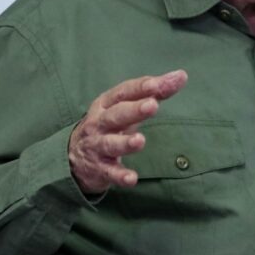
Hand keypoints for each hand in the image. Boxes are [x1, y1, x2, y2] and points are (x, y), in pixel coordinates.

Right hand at [68, 70, 187, 193]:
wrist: (73, 157)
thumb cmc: (109, 125)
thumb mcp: (127, 106)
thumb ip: (155, 92)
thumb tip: (181, 75)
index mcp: (106, 104)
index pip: (123, 92)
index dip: (140, 88)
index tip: (157, 84)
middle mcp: (99, 123)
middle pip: (116, 115)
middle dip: (134, 110)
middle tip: (152, 105)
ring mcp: (97, 146)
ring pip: (110, 144)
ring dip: (125, 143)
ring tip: (140, 140)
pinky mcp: (99, 169)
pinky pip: (110, 173)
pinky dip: (120, 176)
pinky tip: (132, 179)